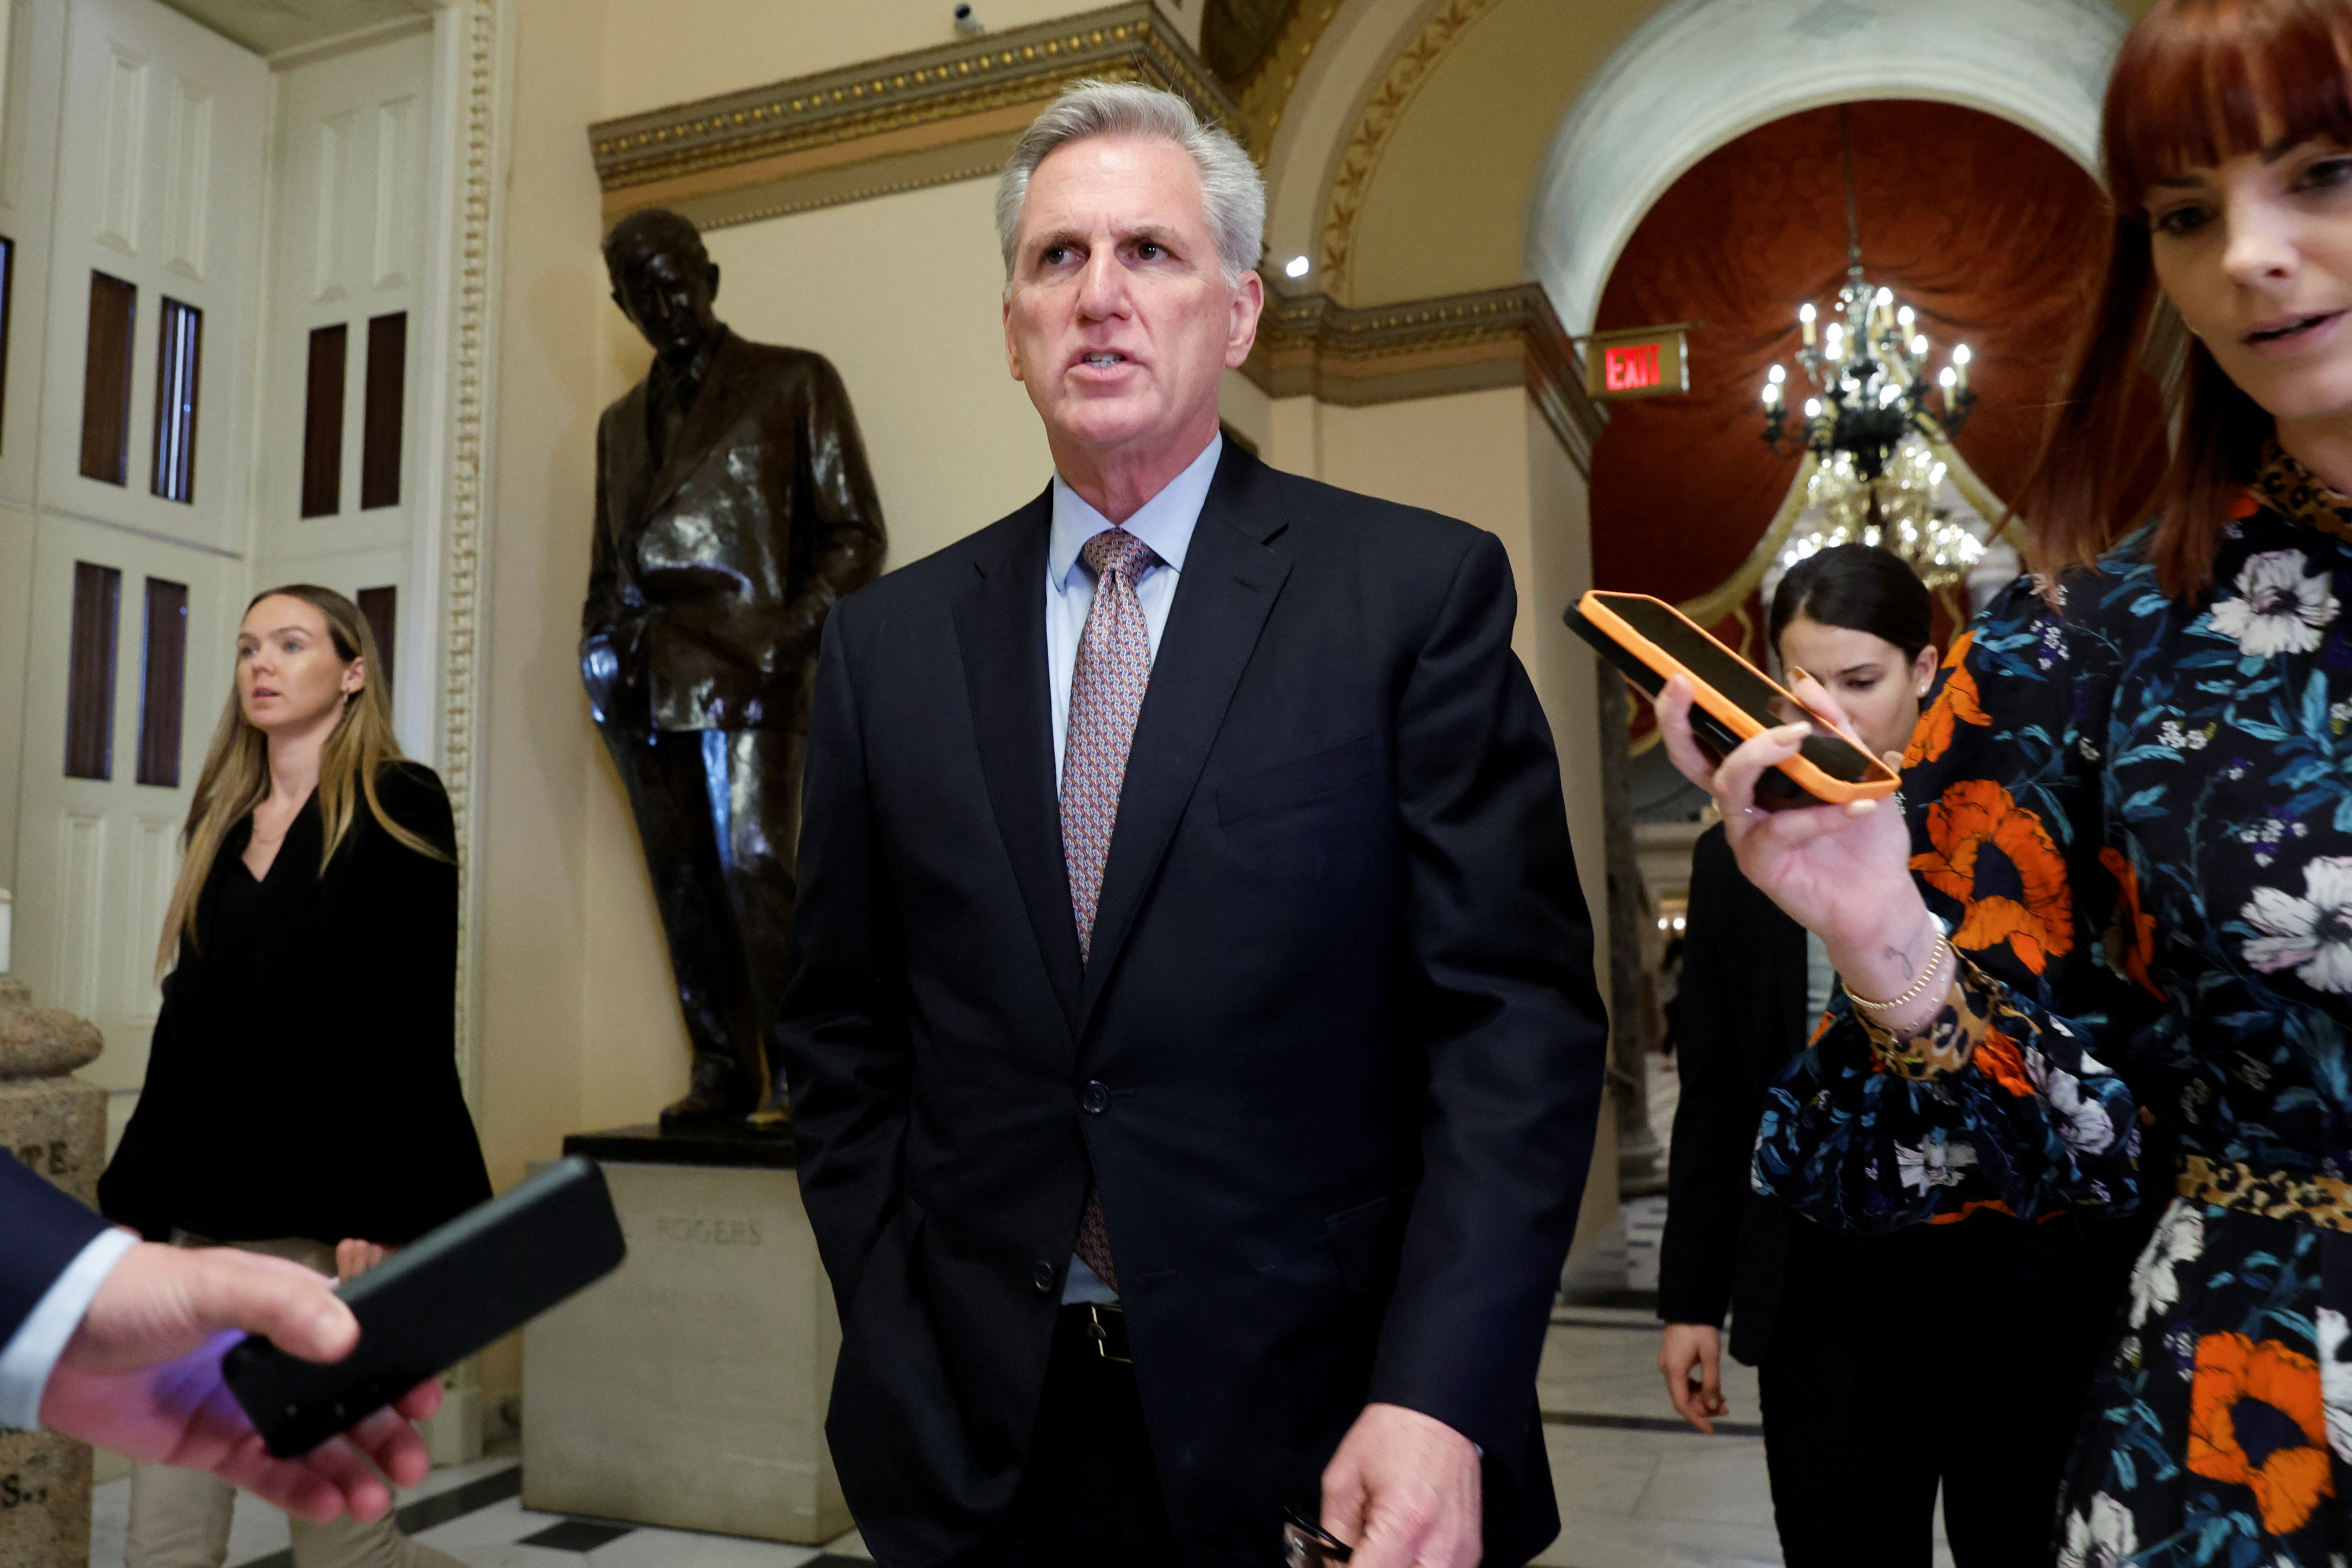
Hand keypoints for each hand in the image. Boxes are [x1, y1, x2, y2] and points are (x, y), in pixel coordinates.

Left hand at [38, 1241, 439, 1521]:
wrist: (53, 1341)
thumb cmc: (131, 1293)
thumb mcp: (215, 1283)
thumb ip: (282, 1306)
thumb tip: (345, 1336)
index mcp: (286, 1310)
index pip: (359, 1341)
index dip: (396, 1371)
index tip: (424, 1395)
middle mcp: (275, 1360)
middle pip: (347, 1400)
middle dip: (385, 1432)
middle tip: (412, 1459)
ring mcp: (246, 1404)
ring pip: (314, 1444)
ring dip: (349, 1469)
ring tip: (375, 1495)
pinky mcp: (214, 1444)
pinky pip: (267, 1473)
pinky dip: (300, 1491)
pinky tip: (329, 1502)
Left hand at [1320, 1402, 1480, 1567]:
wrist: (1439, 1414)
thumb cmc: (1392, 1437)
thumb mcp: (1343, 1480)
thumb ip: (1333, 1535)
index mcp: (1404, 1523)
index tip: (1338, 1561)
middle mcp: (1439, 1546)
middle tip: (1356, 1552)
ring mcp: (1460, 1554)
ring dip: (1393, 1567)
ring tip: (1380, 1547)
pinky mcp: (1470, 1553)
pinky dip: (1414, 1566)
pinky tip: (1402, 1549)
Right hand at [1652, 671, 1928, 999]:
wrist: (1882, 895)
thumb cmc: (1865, 835)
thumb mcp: (1861, 769)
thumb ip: (1834, 726)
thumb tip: (1800, 681)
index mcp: (1759, 777)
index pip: (1714, 737)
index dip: (1689, 707)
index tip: (1685, 674)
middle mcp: (1742, 802)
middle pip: (1691, 759)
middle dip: (1679, 720)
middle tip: (1684, 686)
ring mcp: (1745, 833)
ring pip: (1728, 784)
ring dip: (1760, 753)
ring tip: (1799, 736)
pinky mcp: (1759, 865)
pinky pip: (1780, 829)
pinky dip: (1820, 815)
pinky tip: (1858, 806)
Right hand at [1658, 1323, 1725, 1433]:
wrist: (1687, 1306)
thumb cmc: (1700, 1328)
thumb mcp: (1710, 1355)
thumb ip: (1712, 1382)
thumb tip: (1714, 1406)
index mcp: (1674, 1370)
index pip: (1682, 1404)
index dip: (1696, 1419)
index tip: (1711, 1430)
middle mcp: (1667, 1370)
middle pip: (1683, 1399)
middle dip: (1704, 1408)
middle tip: (1726, 1409)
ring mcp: (1668, 1365)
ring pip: (1683, 1391)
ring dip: (1701, 1399)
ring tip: (1723, 1400)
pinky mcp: (1672, 1360)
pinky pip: (1683, 1382)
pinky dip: (1697, 1389)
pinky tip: (1710, 1387)